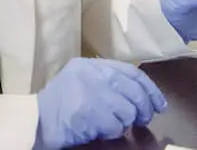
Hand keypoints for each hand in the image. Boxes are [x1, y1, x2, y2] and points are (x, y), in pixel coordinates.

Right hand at [34, 58, 166, 148]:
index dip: (150, 89)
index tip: (159, 104)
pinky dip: (112, 131)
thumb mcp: (80, 82)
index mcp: (89, 65)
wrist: (37, 121)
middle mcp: (91, 74)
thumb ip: (104, 81)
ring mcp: (91, 92)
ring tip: (111, 124)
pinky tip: (100, 129)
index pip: (131, 72)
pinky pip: (116, 126)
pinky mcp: (91, 112)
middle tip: (143, 120)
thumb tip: (141, 95)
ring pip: (128, 110)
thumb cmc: (60, 105)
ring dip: (125, 122)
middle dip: (144, 109)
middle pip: (134, 91)